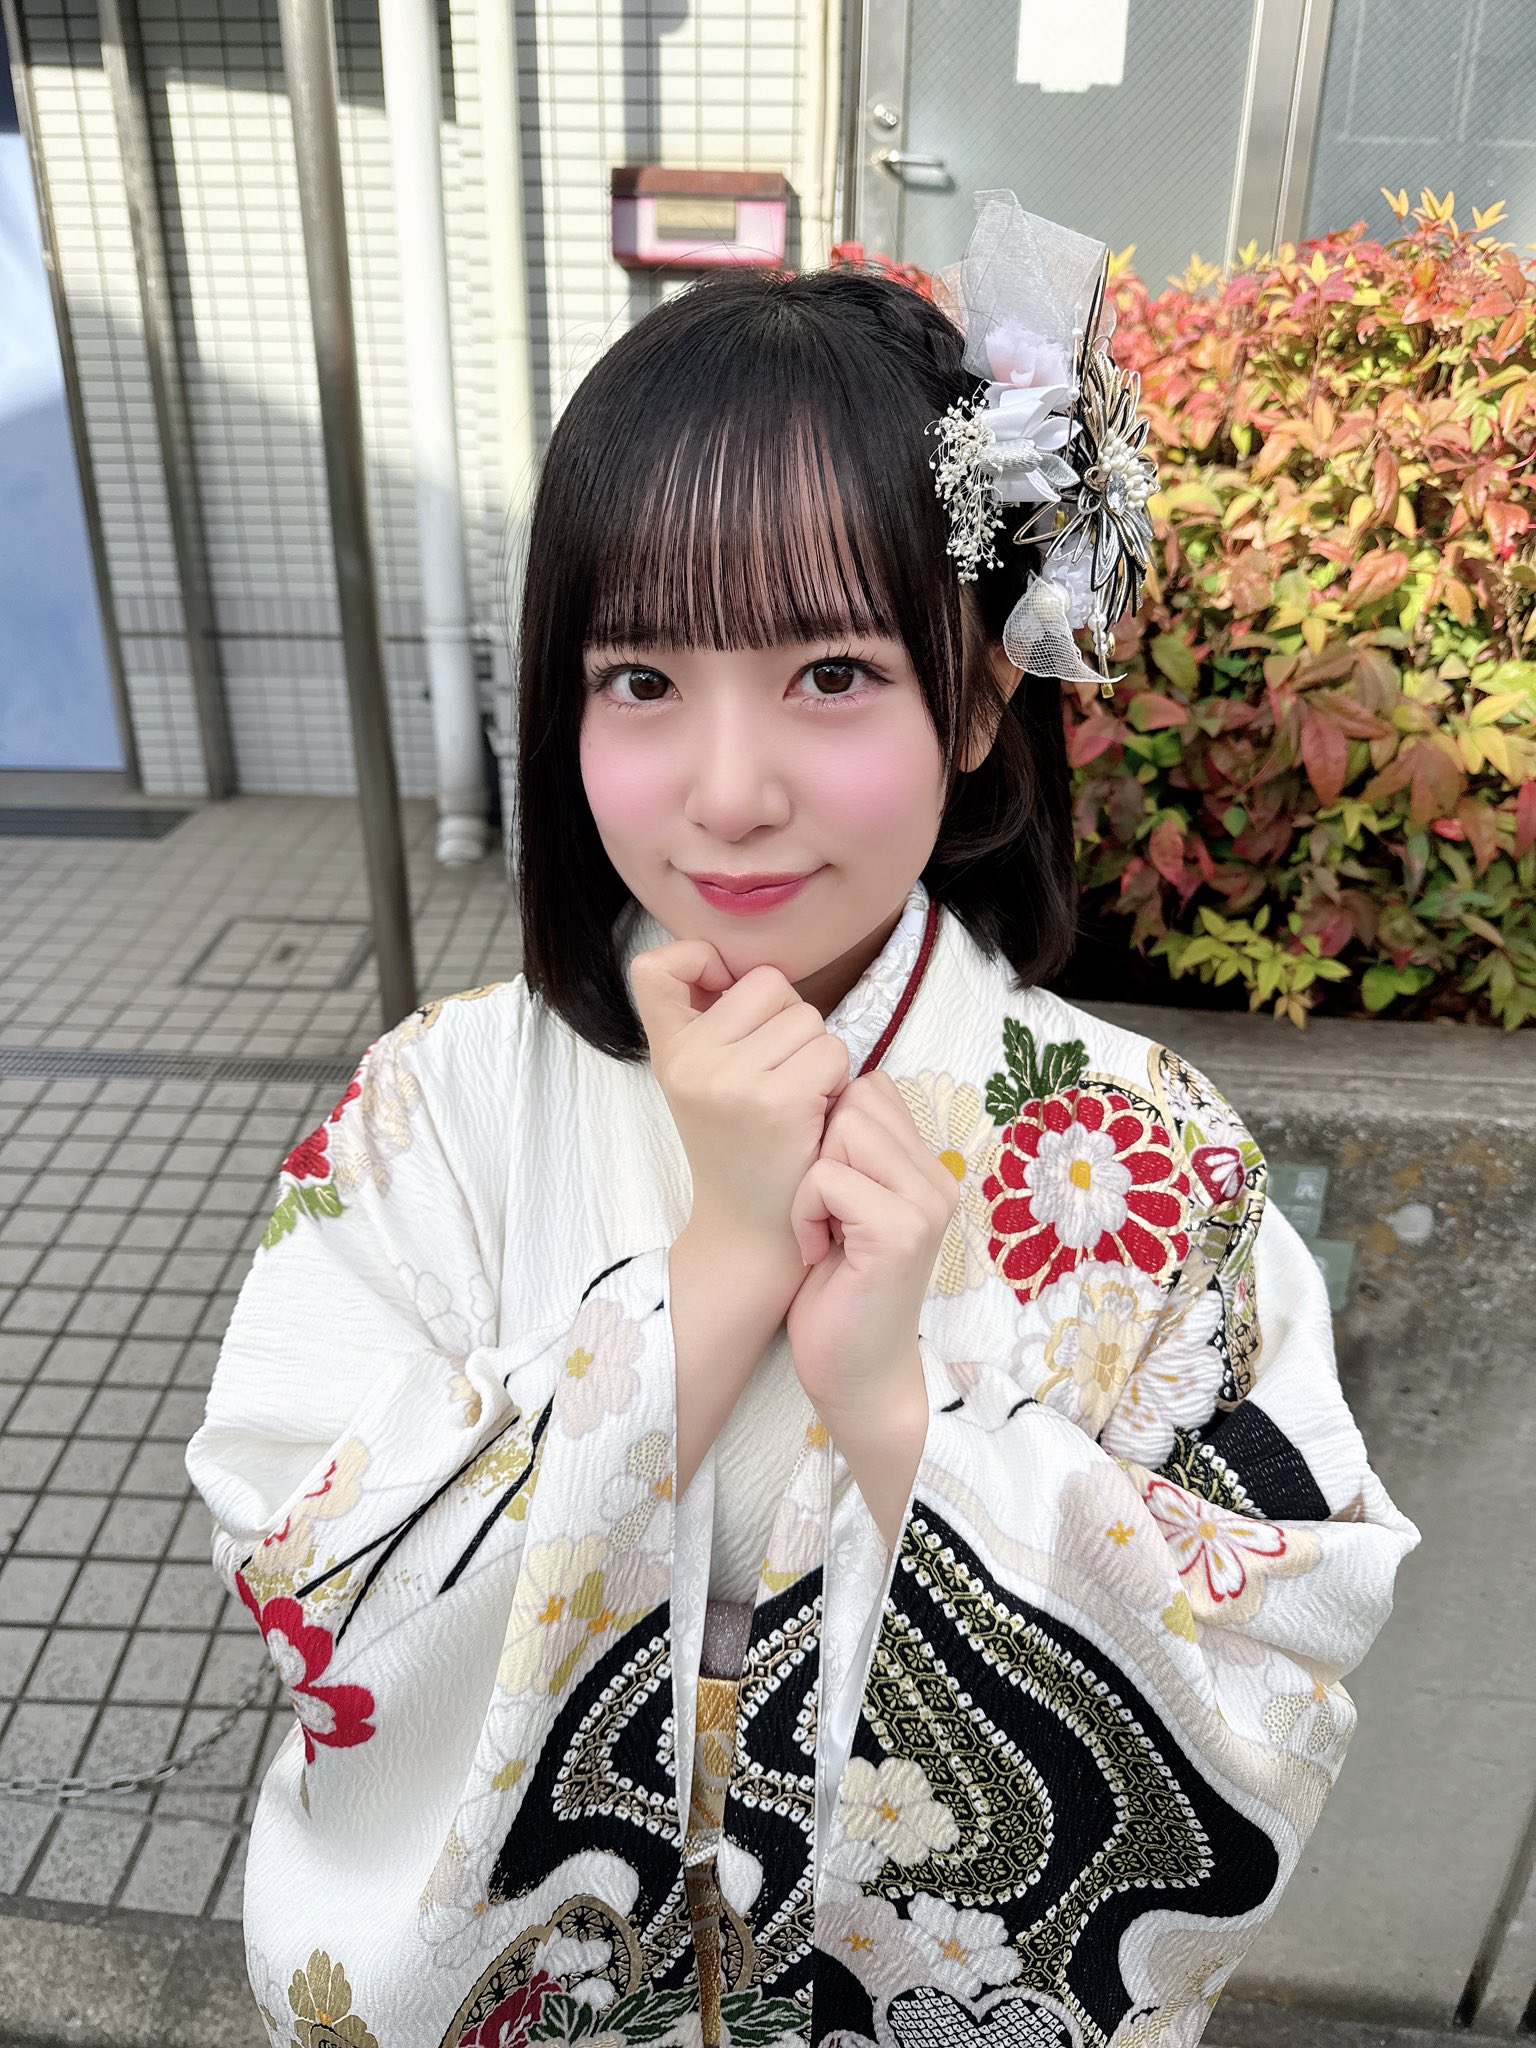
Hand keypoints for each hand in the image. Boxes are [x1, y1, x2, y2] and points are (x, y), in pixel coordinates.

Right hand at [628, 937, 850, 1247]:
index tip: (723, 989)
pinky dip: (838, 1079)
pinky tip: (816, 1112)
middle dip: (788, 1019)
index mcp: (668, 1053)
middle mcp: (690, 1061)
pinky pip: (832, 1051)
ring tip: (797, 1097)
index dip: (698, 958)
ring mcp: (731, 1081)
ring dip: (818, 1052)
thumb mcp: (702, 1082)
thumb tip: (733, 964)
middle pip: (766, 982)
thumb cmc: (740, 1148)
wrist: (750, 1230)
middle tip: (778, 1075)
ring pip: (807, 1016)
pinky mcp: (778, 1101)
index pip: (654, 967)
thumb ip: (710, 1023)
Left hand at [785, 1070, 960, 1416]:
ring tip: (821, 1229)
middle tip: (821, 1211)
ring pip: (844, 1129)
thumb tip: (820, 1095)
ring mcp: (925, 1205)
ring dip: (811, 1180)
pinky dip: (805, 1211)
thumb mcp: (848, 1209)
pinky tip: (817, 1251)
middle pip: (859, 1099)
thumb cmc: (840, 1294)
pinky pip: (828, 1176)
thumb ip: (853, 1156)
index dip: (832, 1126)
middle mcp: (938, 1181)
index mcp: (928, 1171)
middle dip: (820, 1147)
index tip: (827, 1189)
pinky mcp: (900, 1232)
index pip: (875, 1089)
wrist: (858, 1377)